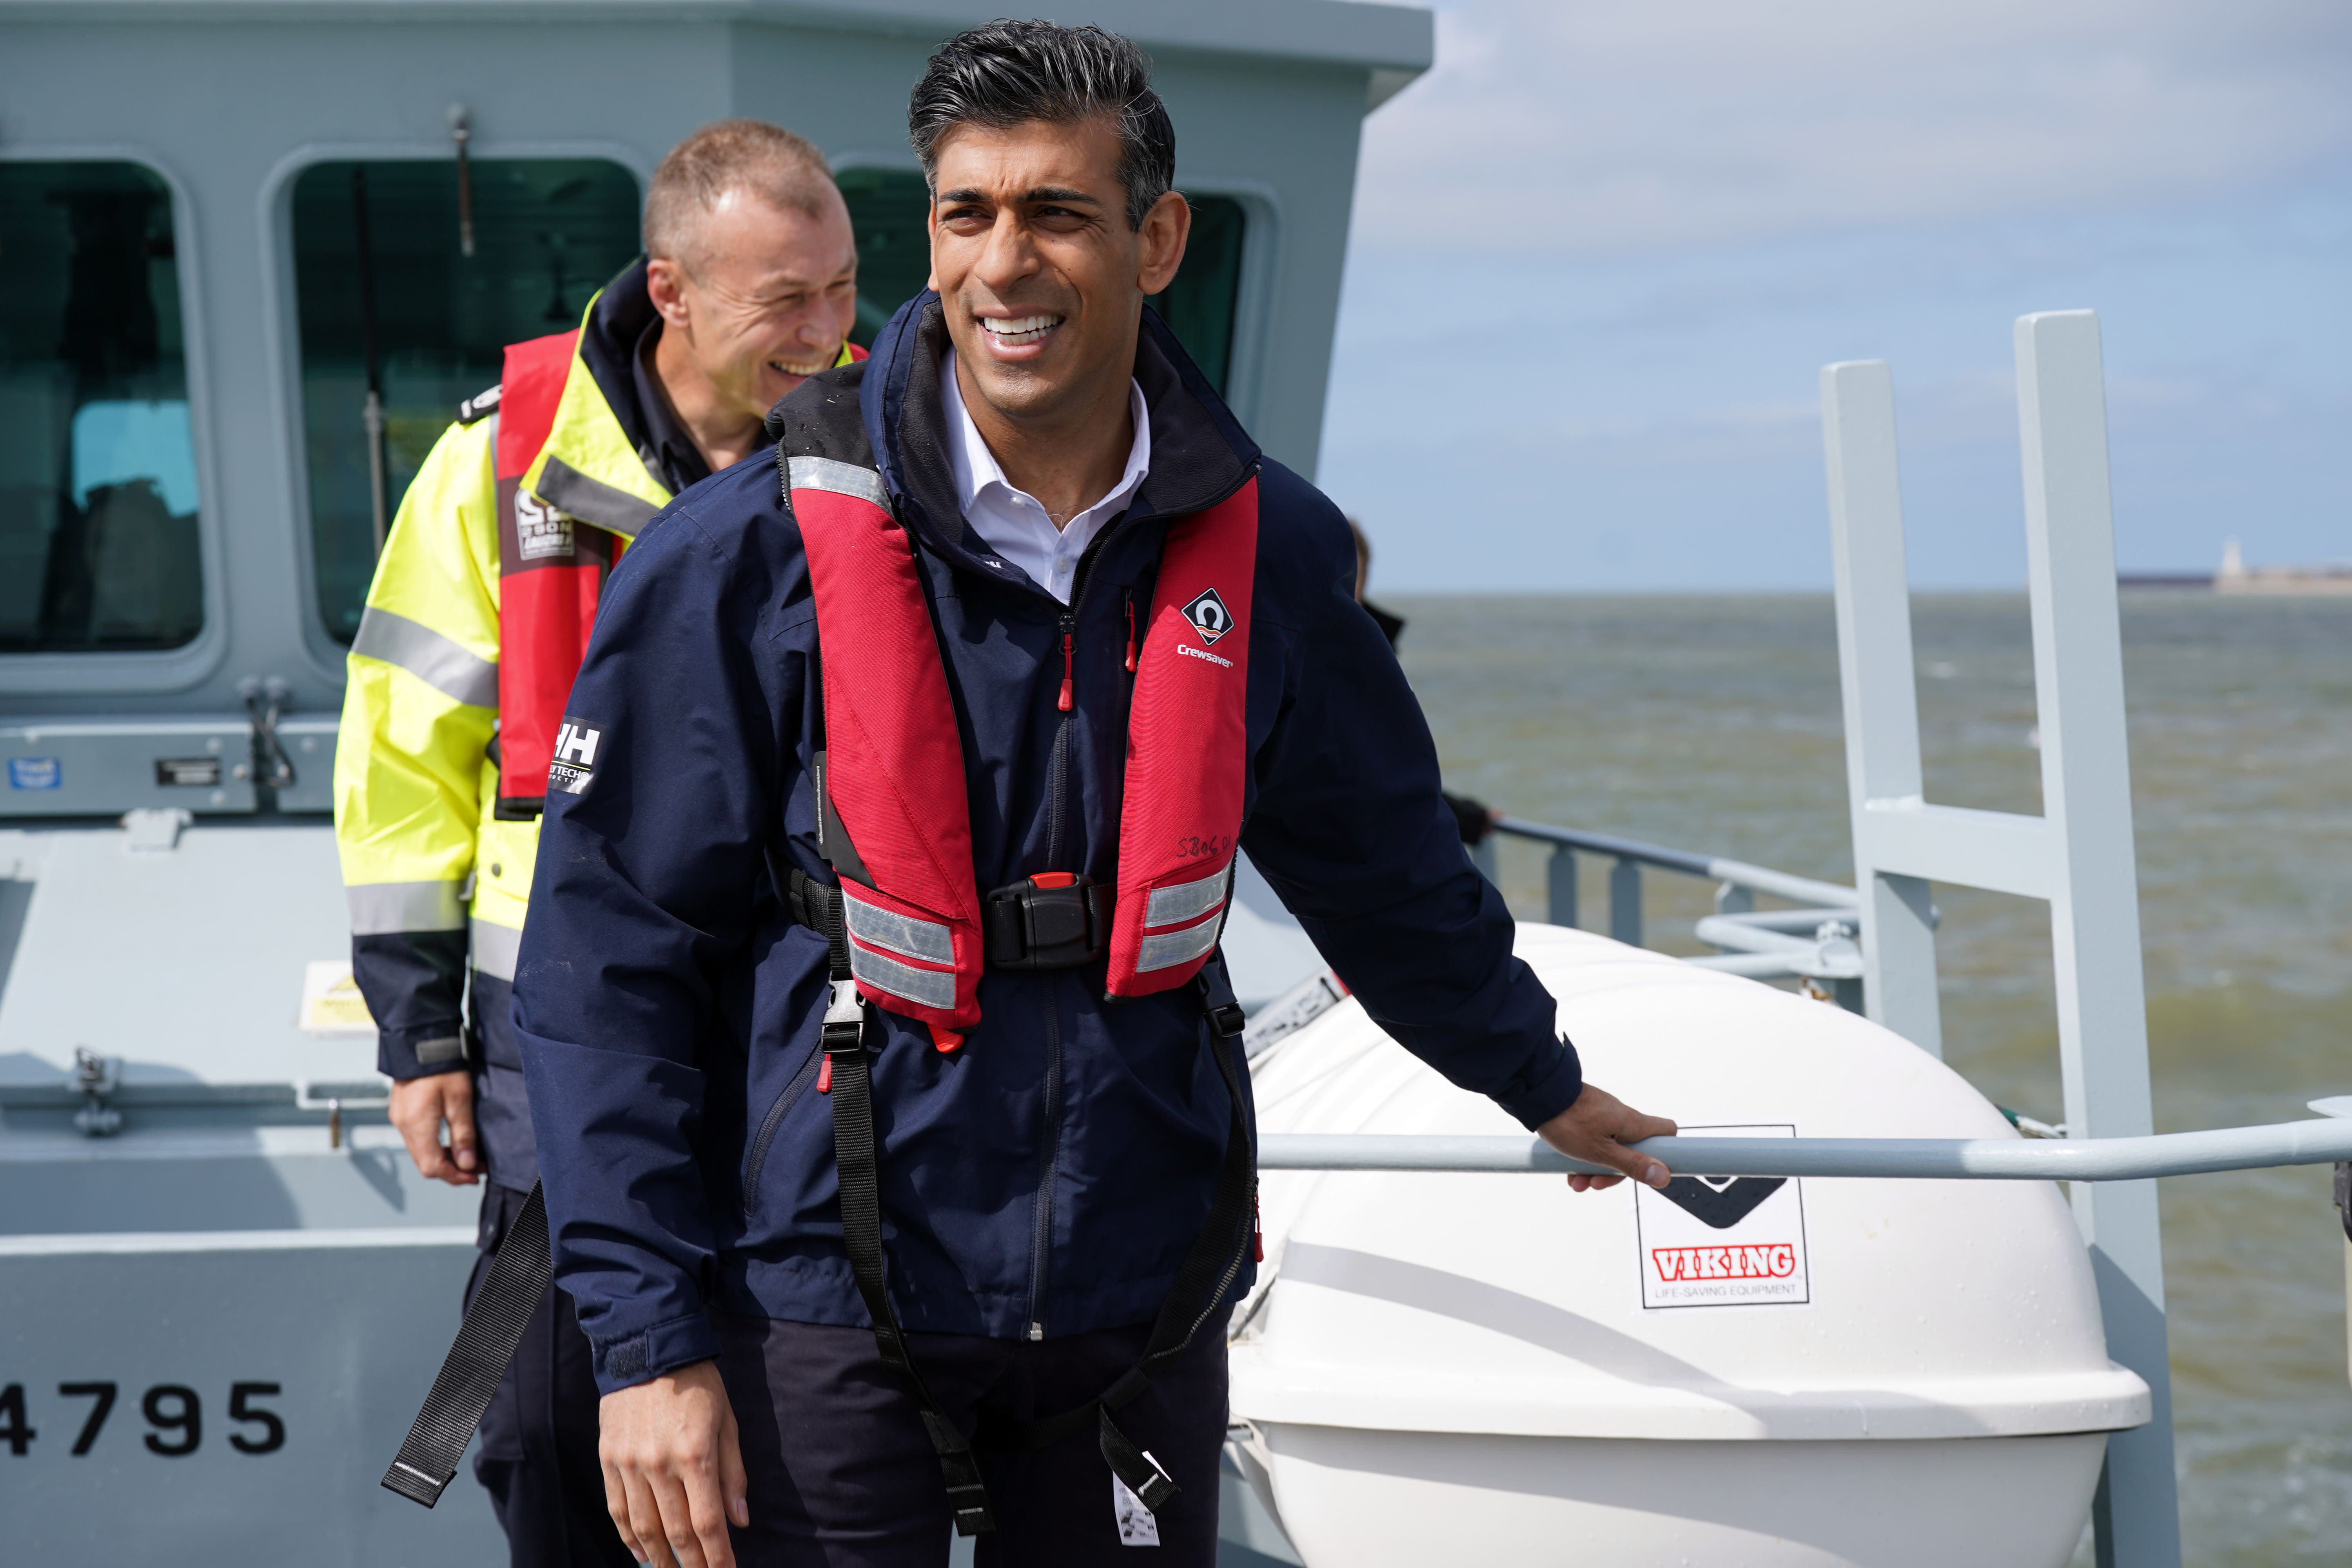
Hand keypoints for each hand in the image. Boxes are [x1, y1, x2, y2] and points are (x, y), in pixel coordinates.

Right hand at [389, 1072, 478, 1185]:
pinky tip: (453, 1141)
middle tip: (477, 1167)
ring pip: (421, 1152)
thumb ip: (463, 1134)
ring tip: (469, 1155)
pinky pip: (418, 1139)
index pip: (432, 1167)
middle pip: (425, 1163)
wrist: (422, 1040)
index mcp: (416, 1125)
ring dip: (445, 1159)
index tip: (476, 1176)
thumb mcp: (460, 1099)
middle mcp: (403, 1125)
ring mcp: (400, 1118)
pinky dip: (436, 1146)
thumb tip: (466, 1164)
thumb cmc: (443, 1065)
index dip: (455, 1177)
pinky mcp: (402, 1112)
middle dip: (452, 1170)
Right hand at [600, 1360, 749, 1567]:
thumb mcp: (727, 1422)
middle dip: (692, 1563)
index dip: (719, 1555)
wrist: (649, 1349)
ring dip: (659, 1558)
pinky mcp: (609, 1459)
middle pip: (676, 1532)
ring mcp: (630, 1464)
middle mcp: (660, 1465)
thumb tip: (740, 1521)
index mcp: (696, 1455)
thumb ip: (733, 1474)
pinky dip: (628, 1537)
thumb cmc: (698, 1384)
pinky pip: (617, 1509)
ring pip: (643, 1527)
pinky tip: (640, 1553)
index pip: (708, 1522)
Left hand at [1537, 1083, 1675, 1192]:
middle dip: (1617, 1172)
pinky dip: (1584, 1157)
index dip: (1665, 1153)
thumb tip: (1663, 1176)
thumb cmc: (1568, 1120)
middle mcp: (1621, 1117)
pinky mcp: (1587, 1117)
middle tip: (1597, 1182)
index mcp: (1632, 1123)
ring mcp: (1604, 1117)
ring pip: (1610, 1149)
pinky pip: (1593, 1142)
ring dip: (1595, 1169)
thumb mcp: (1601, 1152)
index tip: (1649, 1171)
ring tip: (1577, 1180)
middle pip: (1634, 1150)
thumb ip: (1632, 1164)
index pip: (1667, 1133)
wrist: (1538, 1095)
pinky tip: (1570, 1170)